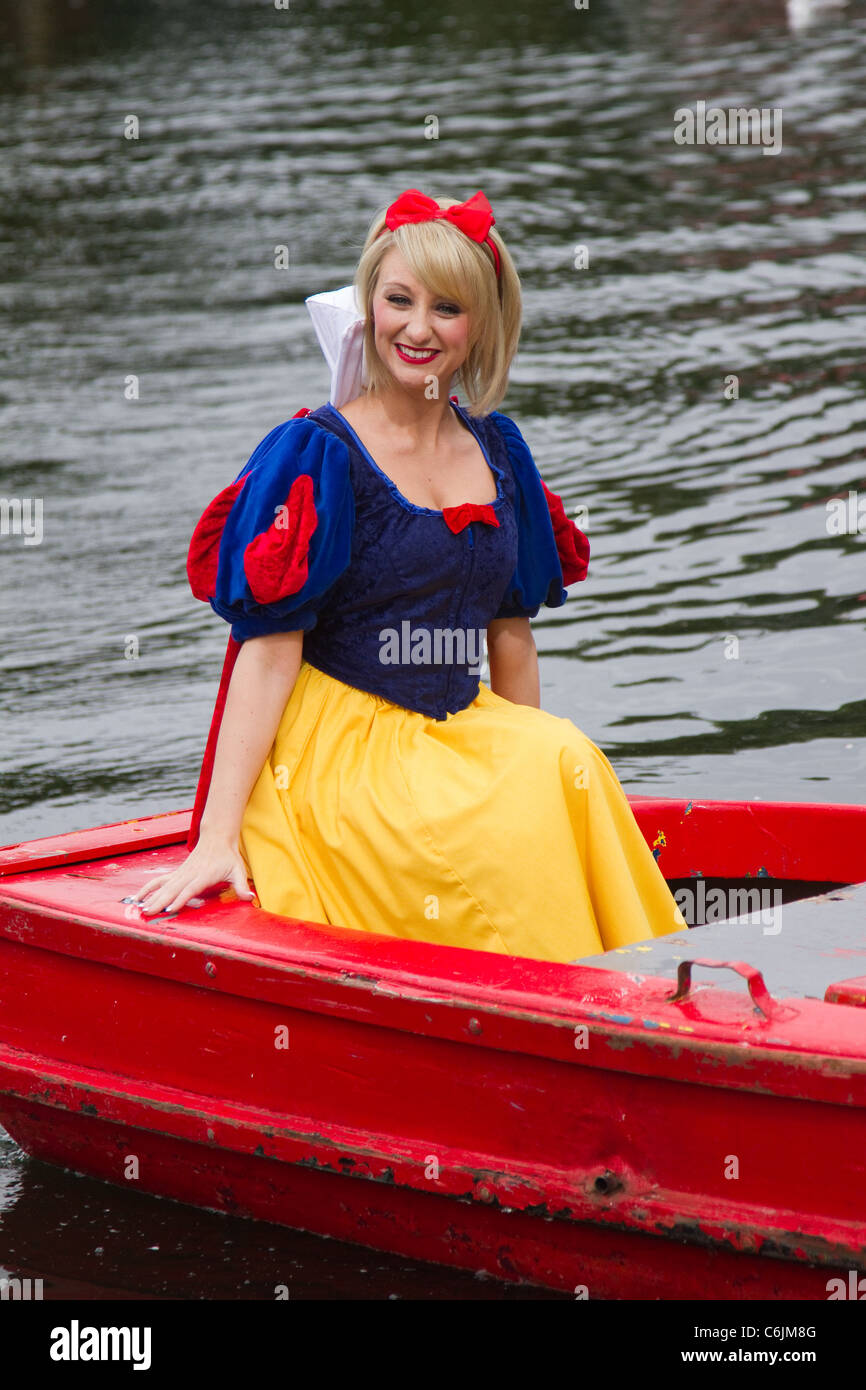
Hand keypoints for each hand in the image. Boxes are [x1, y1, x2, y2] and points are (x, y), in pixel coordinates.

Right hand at [132, 833, 255, 915]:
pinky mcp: (177, 873)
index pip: (190, 888)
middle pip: (173, 889)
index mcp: (204, 875)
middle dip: (160, 901)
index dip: (180, 899)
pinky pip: (159, 881)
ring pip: (164, 886)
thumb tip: (250, 897)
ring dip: (151, 897)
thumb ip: (242, 886)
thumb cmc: (228, 857)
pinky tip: (138, 898)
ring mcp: (181, 873)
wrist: (217, 838)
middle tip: (149, 913)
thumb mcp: (238, 871)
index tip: (170, 909)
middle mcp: (190, 874)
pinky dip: (148, 889)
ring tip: (140, 908)